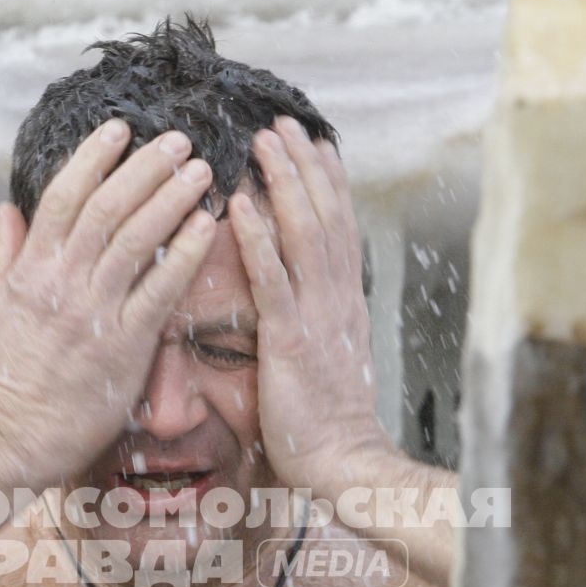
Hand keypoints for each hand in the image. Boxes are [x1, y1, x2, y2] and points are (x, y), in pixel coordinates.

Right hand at [0, 120, 217, 483]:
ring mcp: (95, 312)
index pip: (64, 198)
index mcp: (31, 270)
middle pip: (107, 208)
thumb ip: (4, 255)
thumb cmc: (3, 379)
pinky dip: (184, 255)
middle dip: (145, 168)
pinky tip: (207, 227)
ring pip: (137, 240)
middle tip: (179, 140)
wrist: (14, 438)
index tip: (120, 129)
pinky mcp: (125, 345)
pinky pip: (160, 290)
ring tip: (201, 171)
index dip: (93, 159)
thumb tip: (7, 209)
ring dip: (171, 199)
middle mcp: (63, 283)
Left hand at [229, 117, 391, 489]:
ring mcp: (318, 316)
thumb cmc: (329, 423)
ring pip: (303, 233)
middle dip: (304, 165)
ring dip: (282, 183)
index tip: (314, 141)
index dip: (328, 181)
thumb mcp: (331, 359)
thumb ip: (321, 321)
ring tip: (261, 142)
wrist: (345, 463)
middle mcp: (338, 299)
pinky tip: (240, 204)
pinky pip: (273, 279)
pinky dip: (257, 238)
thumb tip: (310, 297)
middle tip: (282, 123)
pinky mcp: (292, 339)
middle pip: (326, 215)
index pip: (340, 227)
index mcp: (345, 302)